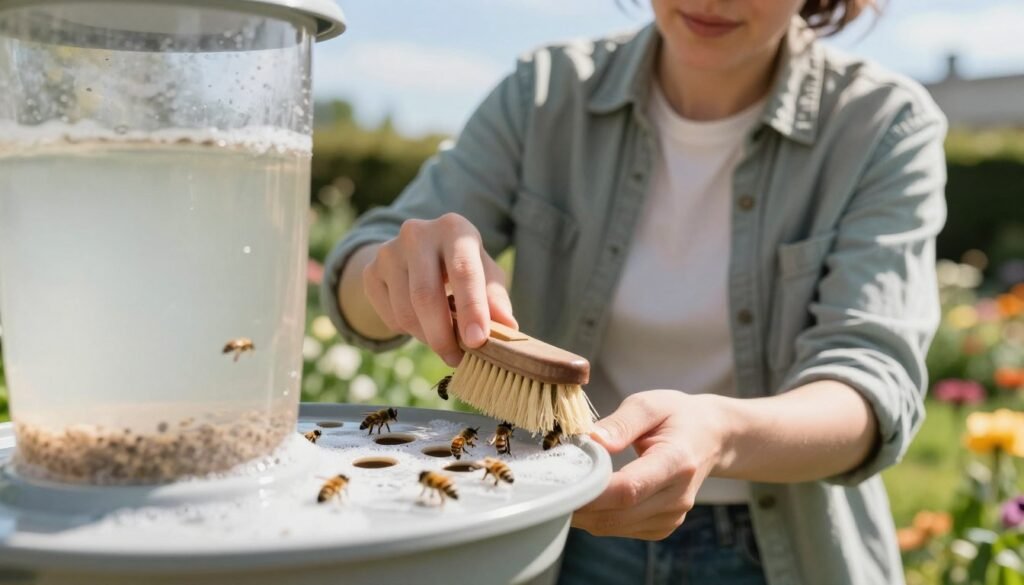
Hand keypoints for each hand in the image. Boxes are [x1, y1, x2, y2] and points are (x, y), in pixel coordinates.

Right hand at [361, 213, 516, 365]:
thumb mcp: (486, 274)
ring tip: (443, 340)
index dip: (471, 308)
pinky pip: (390, 318)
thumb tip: (508, 329)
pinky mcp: (371, 271)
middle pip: (425, 296)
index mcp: (454, 228)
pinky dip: (409, 332)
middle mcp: (417, 233)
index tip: (477, 342)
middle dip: (443, 335)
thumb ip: (496, 299)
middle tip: (457, 358)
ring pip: (405, 312)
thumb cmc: (463, 266)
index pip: (463, 271)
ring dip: (427, 338)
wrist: (418, 252)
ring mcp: (388, 251)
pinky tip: (422, 323)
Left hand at [572, 391, 727, 540]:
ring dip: (583, 513)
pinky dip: (597, 516)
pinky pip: (619, 528)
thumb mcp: (649, 404)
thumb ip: (620, 423)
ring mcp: (672, 516)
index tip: (560, 480)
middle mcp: (677, 496)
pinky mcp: (663, 526)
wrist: (711, 437)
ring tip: (562, 488)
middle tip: (547, 487)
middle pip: (617, 513)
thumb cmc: (676, 416)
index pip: (629, 488)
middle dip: (577, 504)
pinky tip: (586, 496)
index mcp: (677, 461)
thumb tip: (590, 440)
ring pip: (613, 526)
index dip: (591, 490)